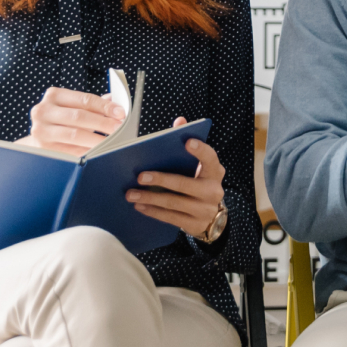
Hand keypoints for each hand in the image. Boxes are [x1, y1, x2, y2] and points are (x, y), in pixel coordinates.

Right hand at [23, 87, 125, 154]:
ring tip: (112, 142)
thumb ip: (94, 104)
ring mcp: (41, 130)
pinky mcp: (42, 148)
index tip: (121, 113)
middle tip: (119, 128)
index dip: (104, 106)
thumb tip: (117, 102)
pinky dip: (87, 152)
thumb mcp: (75, 108)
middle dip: (103, 123)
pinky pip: (70, 151)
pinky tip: (98, 153)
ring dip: (97, 139)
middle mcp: (43, 111)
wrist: (40, 138)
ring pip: (74, 135)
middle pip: (79, 116)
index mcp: (54, 95)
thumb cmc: (62, 121)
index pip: (84, 99)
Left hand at [126, 118, 226, 239]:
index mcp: (215, 172)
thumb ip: (189, 143)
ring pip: (174, 203)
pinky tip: (139, 206)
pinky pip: (170, 218)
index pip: (210, 158)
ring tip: (131, 194)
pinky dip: (153, 211)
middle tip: (140, 176)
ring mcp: (205, 210)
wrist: (212, 217)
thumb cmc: (199, 183)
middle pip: (185, 184)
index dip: (200, 150)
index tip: (187, 141)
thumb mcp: (199, 166)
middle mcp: (213, 191)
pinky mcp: (194, 225)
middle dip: (161, 180)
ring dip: (150, 198)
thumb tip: (180, 121)